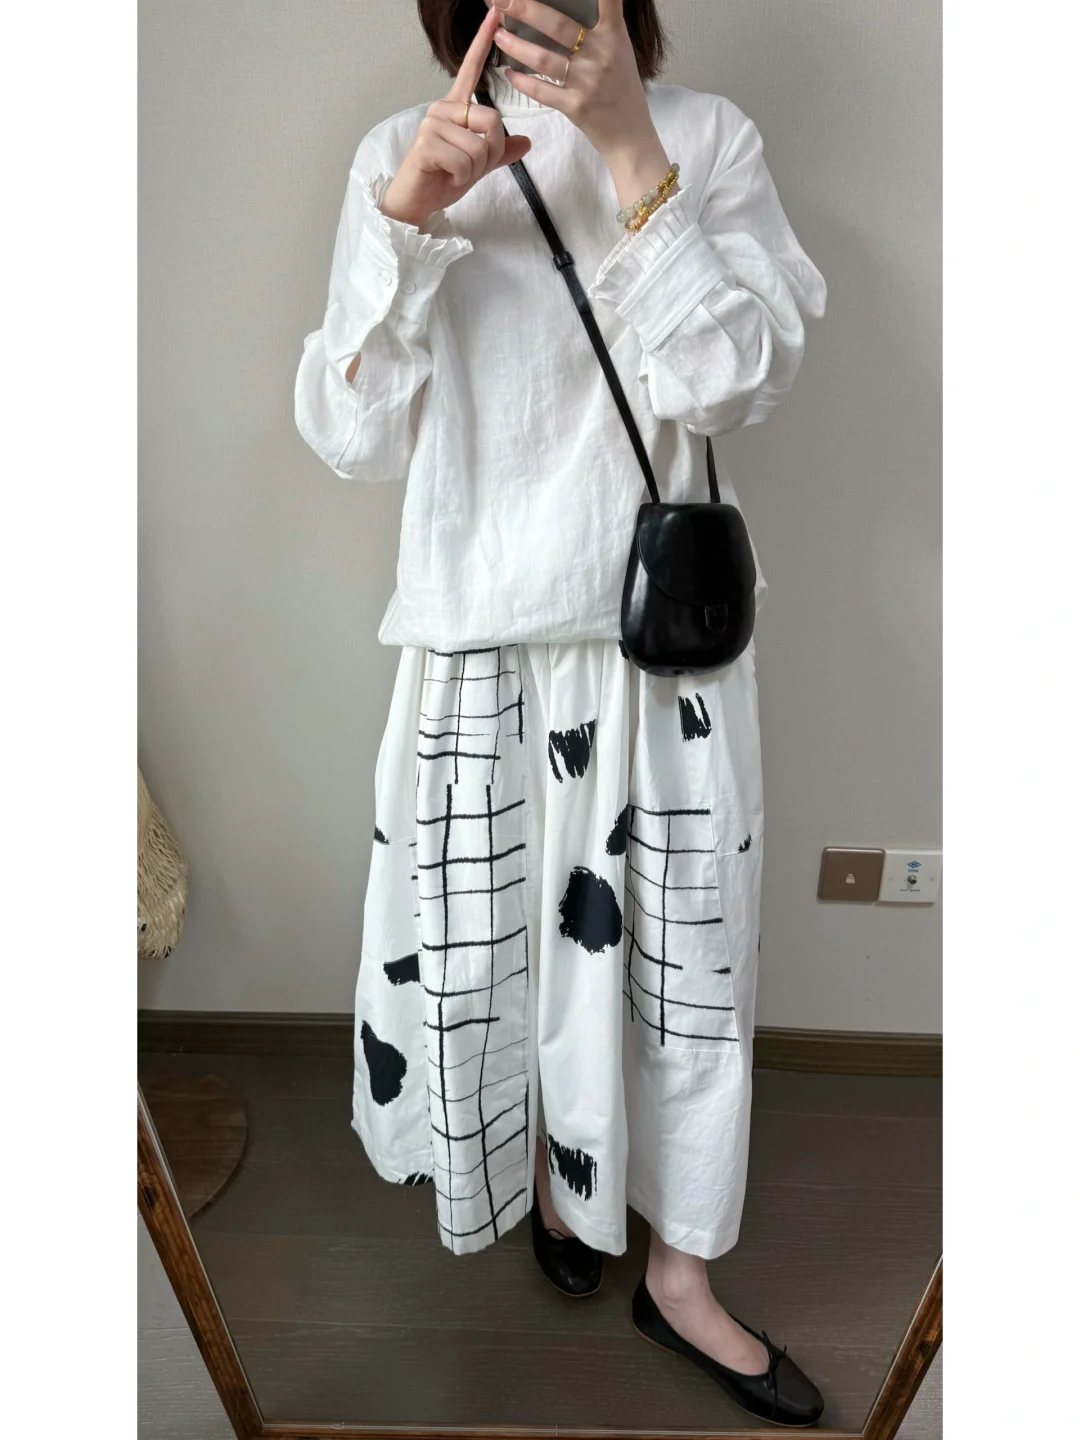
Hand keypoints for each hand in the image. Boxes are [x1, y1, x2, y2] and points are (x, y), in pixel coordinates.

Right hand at [380, 6, 532, 229]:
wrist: (416, 202)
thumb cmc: (441, 179)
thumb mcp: (478, 166)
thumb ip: (500, 152)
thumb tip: (526, 143)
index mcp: (455, 108)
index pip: (470, 69)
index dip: (482, 41)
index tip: (494, 13)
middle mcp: (442, 109)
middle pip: (492, 121)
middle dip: (491, 153)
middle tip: (470, 167)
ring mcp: (432, 124)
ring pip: (480, 147)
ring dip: (475, 170)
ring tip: (455, 173)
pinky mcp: (426, 144)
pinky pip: (464, 162)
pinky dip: (462, 178)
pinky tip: (446, 177)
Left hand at [489, 0, 671, 207]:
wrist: (630, 136)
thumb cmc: (623, 90)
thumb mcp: (621, 52)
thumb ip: (603, 28)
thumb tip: (572, 8)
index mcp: (614, 36)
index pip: (608, 1)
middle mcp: (601, 55)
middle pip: (558, 26)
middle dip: (525, 9)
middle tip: (502, 0)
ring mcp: (587, 82)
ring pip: (543, 58)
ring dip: (515, 45)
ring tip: (499, 35)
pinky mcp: (575, 106)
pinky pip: (540, 90)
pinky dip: (521, 81)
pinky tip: (510, 72)